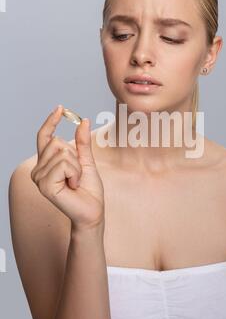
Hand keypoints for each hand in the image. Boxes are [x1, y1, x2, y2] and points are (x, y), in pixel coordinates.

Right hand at [31, 105, 104, 230]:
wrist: (93, 211)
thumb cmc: (89, 190)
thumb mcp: (87, 161)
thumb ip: (82, 142)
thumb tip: (83, 120)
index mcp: (46, 163)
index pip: (44, 137)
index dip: (51, 121)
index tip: (60, 108)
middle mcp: (38, 169)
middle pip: (57, 143)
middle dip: (75, 157)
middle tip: (77, 175)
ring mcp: (39, 178)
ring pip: (62, 153)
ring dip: (76, 167)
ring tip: (75, 182)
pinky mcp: (45, 185)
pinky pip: (64, 164)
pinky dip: (75, 173)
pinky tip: (73, 186)